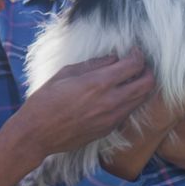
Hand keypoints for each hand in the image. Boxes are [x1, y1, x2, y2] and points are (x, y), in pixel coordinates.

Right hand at [7, 50, 155, 163]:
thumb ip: (93, 65)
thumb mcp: (66, 73)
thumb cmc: (46, 100)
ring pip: (141, 99)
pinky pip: (128, 111)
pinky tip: (116, 95)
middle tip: (138, 65)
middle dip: (147, 71)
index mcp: (99, 82)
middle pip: (147, 84)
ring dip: (140, 86)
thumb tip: (112, 58)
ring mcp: (112, 118)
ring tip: (129, 79)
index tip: (134, 51)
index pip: (134, 66)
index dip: (138, 55)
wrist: (37, 134)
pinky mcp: (109, 129)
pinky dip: (129, 100)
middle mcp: (111, 101)